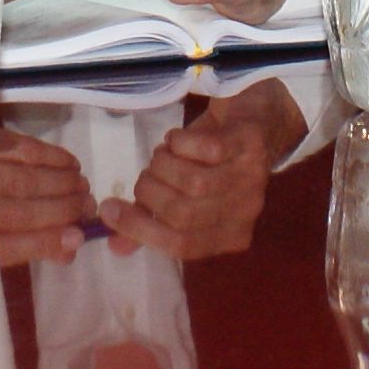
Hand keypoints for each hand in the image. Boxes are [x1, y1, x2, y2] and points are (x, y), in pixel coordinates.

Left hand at [0, 131, 95, 261]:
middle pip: (22, 212)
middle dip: (64, 210)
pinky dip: (50, 156)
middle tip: (89, 207)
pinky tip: (69, 163)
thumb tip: (71, 246)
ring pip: (25, 180)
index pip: (10, 247)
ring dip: (62, 183)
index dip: (47, 242)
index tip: (77, 237)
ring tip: (82, 186)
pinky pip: (20, 148)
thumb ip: (26, 246)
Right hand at [105, 80, 303, 260]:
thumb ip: (153, 221)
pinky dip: (181, 143)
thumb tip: (116, 244)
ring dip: (163, 166)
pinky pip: (207, 150)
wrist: (260, 121)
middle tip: (145, 176)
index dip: (140, 230)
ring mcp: (252, 178)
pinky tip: (177, 138)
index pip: (181, 246)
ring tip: (161, 156)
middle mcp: (245, 213)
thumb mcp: (186, 196)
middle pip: (183, 216)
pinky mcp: (249, 145)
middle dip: (149, 193)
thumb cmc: (217, 165)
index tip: (108, 210)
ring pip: (193, 184)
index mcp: (231, 236)